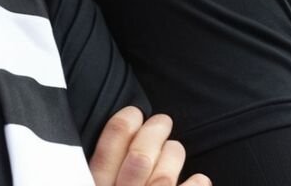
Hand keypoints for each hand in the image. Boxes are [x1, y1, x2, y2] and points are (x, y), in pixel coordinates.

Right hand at [91, 107, 211, 185]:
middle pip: (139, 159)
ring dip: (173, 156)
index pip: (106, 151)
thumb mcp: (91, 182)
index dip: (122, 125)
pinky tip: (199, 179)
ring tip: (175, 149)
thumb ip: (105, 169)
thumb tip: (121, 135)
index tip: (134, 113)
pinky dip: (196, 184)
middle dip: (155, 133)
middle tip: (163, 122)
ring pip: (163, 178)